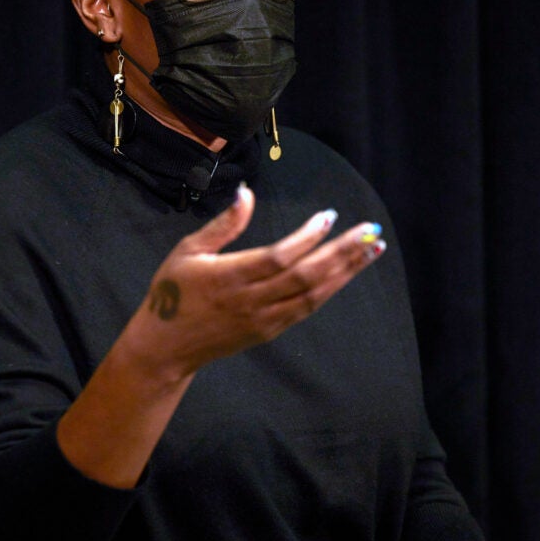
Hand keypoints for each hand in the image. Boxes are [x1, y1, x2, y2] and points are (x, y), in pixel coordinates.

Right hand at [122, 182, 386, 380]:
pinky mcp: (269, 331)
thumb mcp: (188, 250)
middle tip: (372, 231)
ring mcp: (263, 319)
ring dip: (346, 271)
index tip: (329, 216)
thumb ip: (223, 224)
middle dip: (343, 253)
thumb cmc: (172, 292)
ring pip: (314, 295)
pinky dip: (330, 289)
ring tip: (373, 249)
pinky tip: (347, 273)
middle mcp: (251, 300)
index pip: (279, 257)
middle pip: (307, 276)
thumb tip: (247, 193)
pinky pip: (307, 309)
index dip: (308, 238)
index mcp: (230, 276)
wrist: (166, 347)